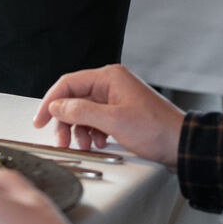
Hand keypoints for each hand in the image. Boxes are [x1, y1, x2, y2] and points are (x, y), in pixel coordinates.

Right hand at [34, 64, 184, 168]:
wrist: (182, 145)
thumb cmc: (156, 130)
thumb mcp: (113, 121)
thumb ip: (80, 111)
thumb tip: (56, 107)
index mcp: (109, 78)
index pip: (68, 84)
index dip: (50, 102)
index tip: (40, 120)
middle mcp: (112, 84)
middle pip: (75, 99)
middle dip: (66, 121)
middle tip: (61, 140)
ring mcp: (117, 99)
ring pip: (84, 111)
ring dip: (79, 129)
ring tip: (83, 145)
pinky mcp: (122, 113)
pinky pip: (97, 120)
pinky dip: (92, 132)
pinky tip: (98, 142)